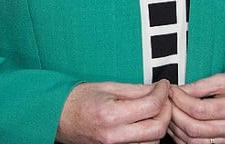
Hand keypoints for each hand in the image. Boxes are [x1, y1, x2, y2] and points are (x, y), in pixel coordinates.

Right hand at [57, 79, 172, 143]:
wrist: (58, 118)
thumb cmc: (78, 100)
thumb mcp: (107, 87)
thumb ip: (135, 90)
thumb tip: (157, 88)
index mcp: (110, 115)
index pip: (151, 105)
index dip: (163, 92)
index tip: (164, 85)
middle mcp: (114, 136)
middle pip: (157, 129)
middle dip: (167, 111)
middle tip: (164, 98)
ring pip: (153, 141)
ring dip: (159, 124)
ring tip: (154, 110)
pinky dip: (149, 136)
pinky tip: (145, 123)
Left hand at [167, 73, 224, 143]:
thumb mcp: (222, 79)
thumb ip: (198, 86)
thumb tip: (176, 91)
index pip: (198, 109)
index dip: (179, 100)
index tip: (171, 90)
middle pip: (193, 128)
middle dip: (174, 115)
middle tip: (167, 102)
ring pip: (194, 142)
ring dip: (176, 129)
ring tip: (170, 113)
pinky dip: (185, 139)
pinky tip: (179, 126)